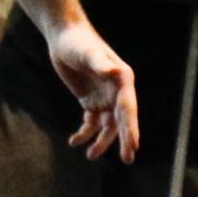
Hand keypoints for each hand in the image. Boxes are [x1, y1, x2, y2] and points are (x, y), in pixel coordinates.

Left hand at [48, 17, 139, 162]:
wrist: (64, 37)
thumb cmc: (78, 42)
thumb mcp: (87, 52)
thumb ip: (99, 63)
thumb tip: (115, 72)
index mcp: (123, 80)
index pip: (128, 108)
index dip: (131, 128)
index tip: (133, 145)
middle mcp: (117, 91)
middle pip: (121, 120)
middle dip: (123, 140)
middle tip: (127, 159)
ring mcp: (104, 97)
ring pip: (106, 126)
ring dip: (100, 141)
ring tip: (90, 155)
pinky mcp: (90, 101)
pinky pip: (91, 122)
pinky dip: (84, 133)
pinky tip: (74, 141)